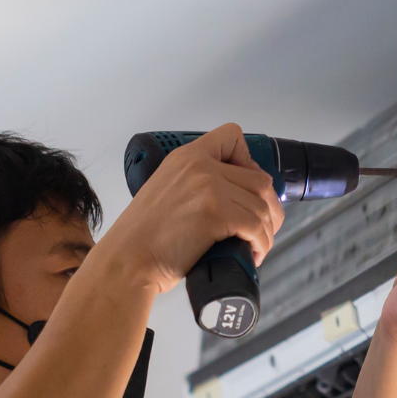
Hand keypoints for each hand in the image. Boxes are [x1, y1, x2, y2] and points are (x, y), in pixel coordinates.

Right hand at [96, 124, 284, 294]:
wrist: (127, 261)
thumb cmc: (143, 238)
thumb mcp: (166, 191)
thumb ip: (194, 183)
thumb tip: (230, 197)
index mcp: (187, 156)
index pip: (232, 136)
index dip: (249, 161)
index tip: (246, 188)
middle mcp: (200, 166)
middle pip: (259, 179)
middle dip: (269, 207)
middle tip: (263, 227)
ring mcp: (209, 188)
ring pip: (262, 206)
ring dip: (267, 231)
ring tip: (257, 246)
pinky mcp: (216, 214)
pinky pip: (257, 227)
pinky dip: (262, 244)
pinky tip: (253, 253)